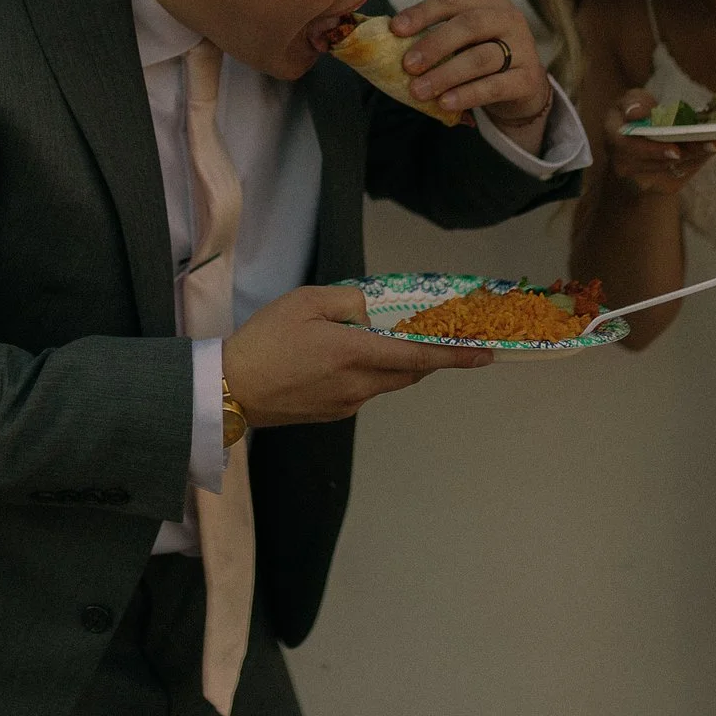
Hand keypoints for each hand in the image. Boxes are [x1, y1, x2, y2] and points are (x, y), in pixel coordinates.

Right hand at [223, 285, 489, 426]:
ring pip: (388, 382)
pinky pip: (366, 390)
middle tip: (446, 338)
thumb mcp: (305, 302)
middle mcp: (359, 384)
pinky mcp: (334, 414)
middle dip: (430, 357)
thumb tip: (378, 311)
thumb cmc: (265, 340)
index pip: (418, 356)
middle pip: (410, 372)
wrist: (229, 390)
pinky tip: (348, 357)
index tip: (486, 354)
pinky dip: (372, 373)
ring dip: (398, 364)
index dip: (455, 356)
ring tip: (390, 341)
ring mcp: (348, 403)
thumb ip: (350, 301)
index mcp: (355, 353)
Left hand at [387, 0, 552, 135]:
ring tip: (419, 90)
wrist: (522, 85)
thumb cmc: (481, 54)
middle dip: (434, 44)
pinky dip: (467, 94)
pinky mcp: (528, 79)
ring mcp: (523, 48)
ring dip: (445, 74)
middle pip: (470, 25)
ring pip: (481, 58)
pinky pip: (494, 86)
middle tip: (408, 65)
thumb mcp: (462, 37)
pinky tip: (445, 102)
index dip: (423, 13)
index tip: (395, 29)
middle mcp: (509, 18)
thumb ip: (434, 33)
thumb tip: (387, 38)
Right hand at [606, 89, 715, 196]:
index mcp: (614, 137)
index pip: (628, 147)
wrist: (634, 152)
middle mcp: (626, 164)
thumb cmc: (633, 119)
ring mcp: (645, 180)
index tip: (675, 150)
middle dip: (689, 152)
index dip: (653, 151)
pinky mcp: (666, 185)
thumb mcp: (629, 103)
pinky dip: (707, 157)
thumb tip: (638, 112)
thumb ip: (633, 101)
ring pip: (678, 168)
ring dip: (703, 154)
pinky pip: (688, 173)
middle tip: (713, 144)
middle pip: (660, 162)